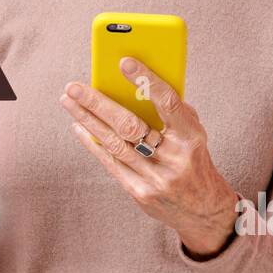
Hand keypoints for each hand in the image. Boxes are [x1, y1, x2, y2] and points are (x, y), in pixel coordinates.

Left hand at [58, 56, 239, 257]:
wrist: (204, 210)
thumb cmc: (194, 160)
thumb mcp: (193, 133)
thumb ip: (170, 111)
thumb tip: (135, 85)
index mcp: (191, 138)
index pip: (168, 103)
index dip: (147, 81)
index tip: (124, 62)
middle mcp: (173, 159)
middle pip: (129, 125)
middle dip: (97, 103)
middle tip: (74, 86)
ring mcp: (155, 178)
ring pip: (114, 143)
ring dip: (87, 120)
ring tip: (68, 101)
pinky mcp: (139, 193)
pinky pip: (110, 163)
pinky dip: (92, 143)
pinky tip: (78, 126)